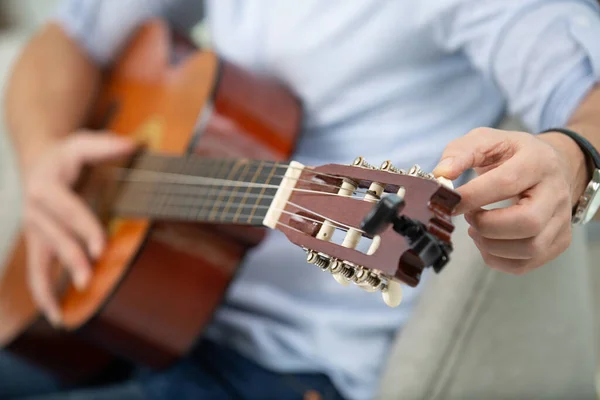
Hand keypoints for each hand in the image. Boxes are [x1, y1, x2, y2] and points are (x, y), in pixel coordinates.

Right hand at [22, 131, 135, 324]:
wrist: (36, 160)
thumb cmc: (64, 154)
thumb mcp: (82, 142)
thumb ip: (106, 145)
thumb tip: (135, 144)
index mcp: (46, 187)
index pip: (68, 211)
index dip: (84, 228)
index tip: (100, 247)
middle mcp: (35, 211)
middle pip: (54, 239)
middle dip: (71, 260)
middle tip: (88, 279)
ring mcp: (33, 229)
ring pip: (39, 261)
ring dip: (50, 287)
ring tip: (61, 314)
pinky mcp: (37, 242)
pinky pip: (36, 271)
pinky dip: (42, 294)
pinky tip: (56, 315)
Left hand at [433, 127, 586, 274]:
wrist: (548, 166)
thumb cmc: (511, 155)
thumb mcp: (485, 141)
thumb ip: (460, 152)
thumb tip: (441, 174)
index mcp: (538, 162)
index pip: (507, 183)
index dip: (472, 197)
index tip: (448, 202)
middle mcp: (556, 192)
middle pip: (527, 222)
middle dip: (486, 225)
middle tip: (468, 216)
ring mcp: (561, 220)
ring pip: (529, 248)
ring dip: (490, 245)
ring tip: (475, 229)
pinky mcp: (558, 241)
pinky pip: (525, 264)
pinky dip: (497, 259)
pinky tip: (486, 242)